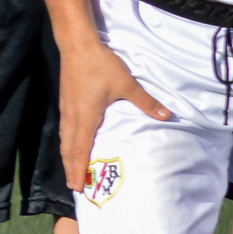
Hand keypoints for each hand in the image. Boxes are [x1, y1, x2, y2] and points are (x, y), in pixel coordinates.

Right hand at [58, 40, 169, 187]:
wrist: (77, 45)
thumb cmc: (101, 65)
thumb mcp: (126, 84)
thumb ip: (146, 102)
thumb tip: (167, 115)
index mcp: (85, 118)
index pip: (80, 151)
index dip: (78, 170)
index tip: (78, 187)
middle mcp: (73, 117)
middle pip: (69, 150)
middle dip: (71, 169)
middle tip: (75, 187)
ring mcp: (67, 109)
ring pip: (65, 140)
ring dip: (68, 157)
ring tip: (72, 171)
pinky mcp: (66, 102)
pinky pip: (66, 130)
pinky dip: (68, 144)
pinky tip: (72, 144)